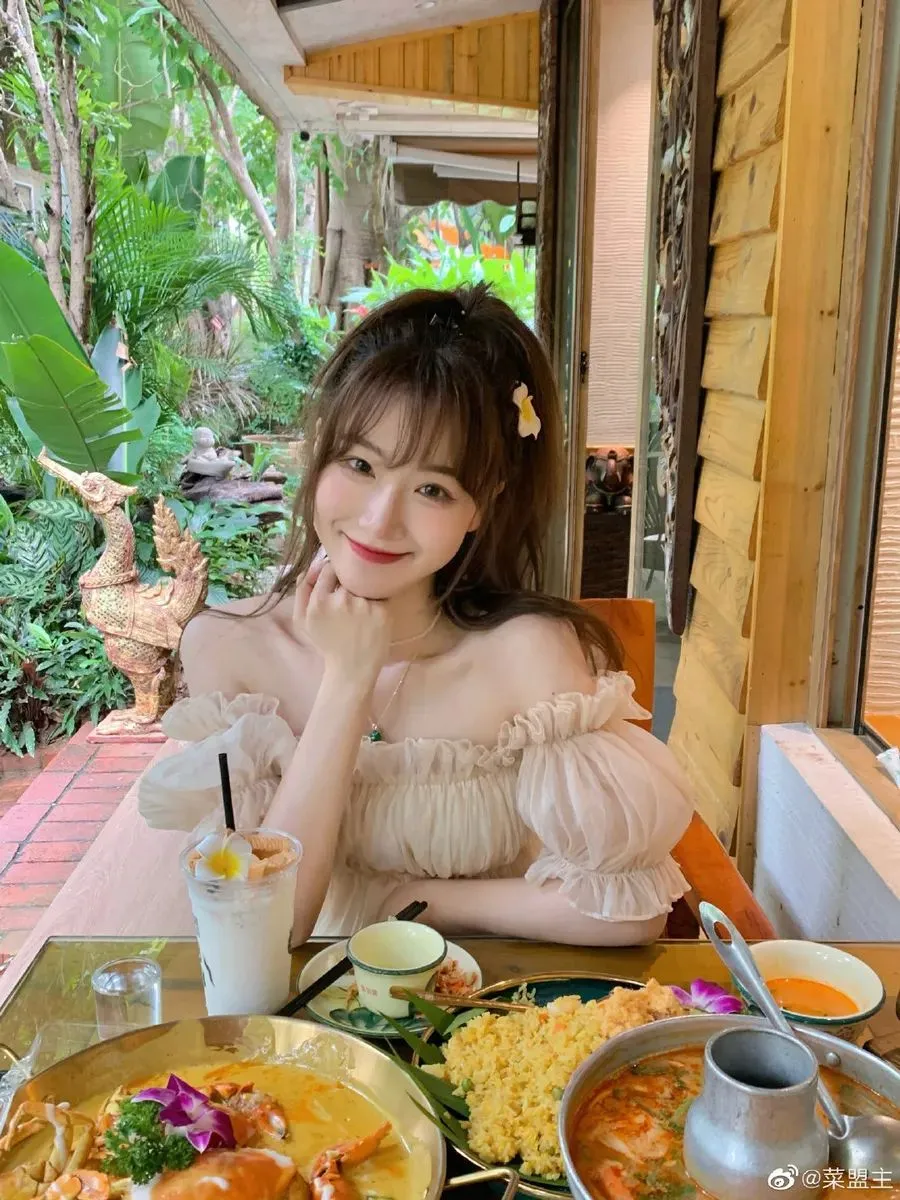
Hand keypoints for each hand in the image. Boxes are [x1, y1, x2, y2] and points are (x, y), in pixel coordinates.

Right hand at [294, 555, 389, 687]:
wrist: (351, 669)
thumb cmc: (327, 643)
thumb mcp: (302, 621)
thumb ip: (302, 590)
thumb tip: (312, 565)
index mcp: (319, 602)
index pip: (328, 569)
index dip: (334, 574)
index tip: (337, 584)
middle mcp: (341, 600)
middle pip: (348, 575)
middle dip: (349, 583)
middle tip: (350, 599)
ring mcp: (364, 605)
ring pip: (365, 584)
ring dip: (364, 592)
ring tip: (362, 611)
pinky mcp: (383, 612)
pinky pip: (381, 595)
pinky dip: (377, 602)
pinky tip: (372, 617)